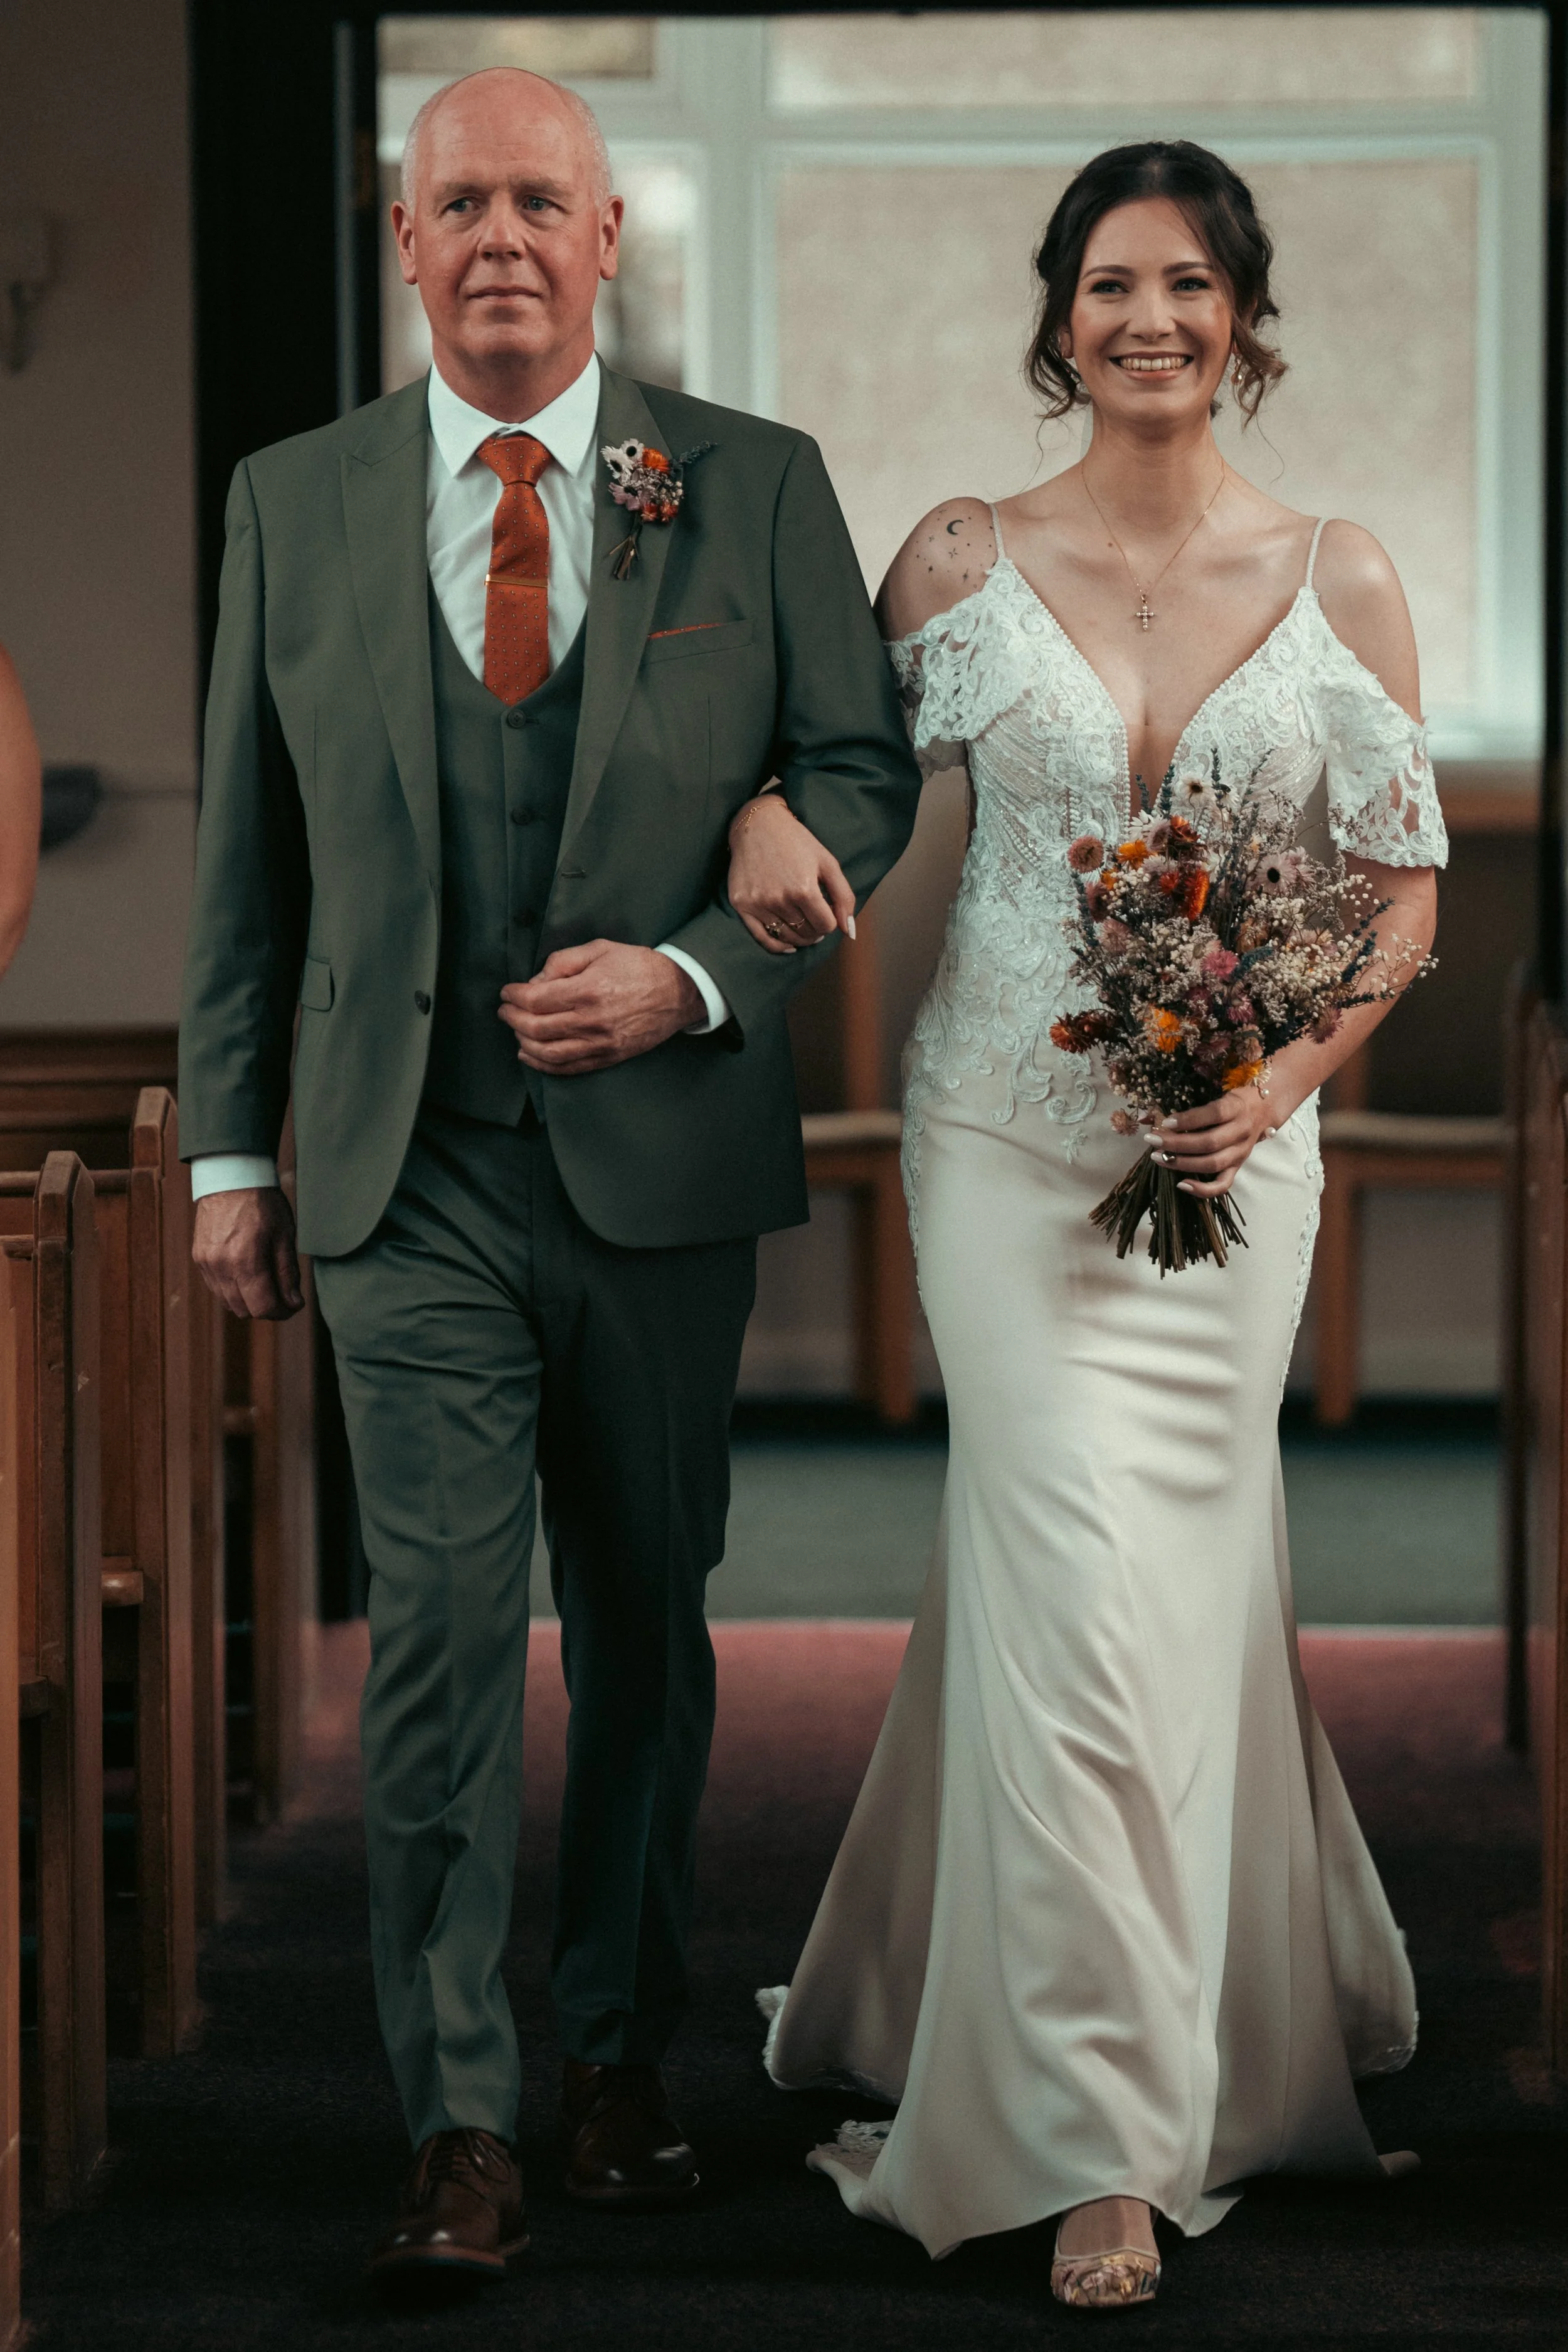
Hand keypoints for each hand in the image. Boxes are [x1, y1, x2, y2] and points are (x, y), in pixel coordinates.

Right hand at [193, 1186, 303, 1319]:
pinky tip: (247, 1274)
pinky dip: (233, 1290)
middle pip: (245, 1310)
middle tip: (284, 1295)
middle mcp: (221, 1267)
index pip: (263, 1308)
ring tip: (266, 1284)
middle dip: (267, 1308)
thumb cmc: (262, 1203)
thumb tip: (293, 1303)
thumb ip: (288, 1273)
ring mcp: (206, 1264)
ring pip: (228, 1303)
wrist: (230, 1177)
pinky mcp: (199, 1258)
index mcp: (245, 1261)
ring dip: (249, 1301)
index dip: (283, 1312)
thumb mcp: (284, 1236)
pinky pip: (216, 1288)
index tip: (295, 1305)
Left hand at [499, 940, 702, 1074]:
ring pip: (547, 1052)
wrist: (678, 992)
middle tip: (505, 1010)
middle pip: (535, 1027)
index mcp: (588, 990)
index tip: (507, 992)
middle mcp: (591, 1020)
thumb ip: (563, 961)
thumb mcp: (600, 949)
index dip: (514, 996)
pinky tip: (529, 1054)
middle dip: (512, 1018)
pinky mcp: (608, 1057)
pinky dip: (543, 1064)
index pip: (535, 1000)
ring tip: (516, 1030)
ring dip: (523, 1042)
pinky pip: (568, 1067)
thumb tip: (536, 982)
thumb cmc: (638, 966)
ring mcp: (600, 1043)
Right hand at [727, 794, 855, 955]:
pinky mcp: (741, 904)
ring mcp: (759, 903)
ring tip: (804, 926)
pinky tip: (789, 944)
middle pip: (807, 933)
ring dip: (800, 937)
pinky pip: (762, 938)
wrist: (757, 825)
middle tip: (816, 920)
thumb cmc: (796, 842)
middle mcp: (780, 898)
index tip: (828, 914)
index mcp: (804, 888)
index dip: (831, 923)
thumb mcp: (827, 863)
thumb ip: (844, 897)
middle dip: (817, 930)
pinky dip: (778, 946)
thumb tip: (850, 931)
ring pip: (787, 937)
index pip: (826, 925)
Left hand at [1149, 1084, 1282, 1197]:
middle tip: (1152, 1140)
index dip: (1188, 1119)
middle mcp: (1241, 1131)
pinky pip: (1222, 1185)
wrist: (1264, 1108)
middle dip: (1176, 1143)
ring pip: (1212, 1164)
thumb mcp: (1218, 1094)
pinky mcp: (1238, 1167)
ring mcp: (1240, 1152)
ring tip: (1158, 1158)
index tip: (1165, 1121)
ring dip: (1182, 1163)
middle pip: (1209, 1142)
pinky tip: (1181, 1184)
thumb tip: (1153, 1116)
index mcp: (1237, 1108)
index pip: (1213, 1114)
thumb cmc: (1233, 1100)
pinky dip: (1202, 1189)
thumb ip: (1194, 1105)